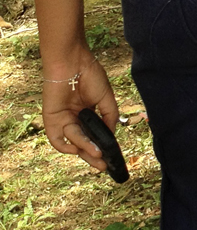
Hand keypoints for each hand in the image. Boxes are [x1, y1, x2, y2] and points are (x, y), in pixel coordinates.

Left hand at [41, 54, 119, 174]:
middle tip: (103, 166)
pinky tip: (77, 149)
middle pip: (83, 143)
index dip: (102, 147)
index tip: (112, 158)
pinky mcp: (51, 120)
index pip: (94, 135)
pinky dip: (65, 146)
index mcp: (88, 113)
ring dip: (85, 148)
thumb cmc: (90, 76)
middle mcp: (75, 119)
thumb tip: (111, 136)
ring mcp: (63, 120)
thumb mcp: (106, 98)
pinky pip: (56, 139)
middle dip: (93, 156)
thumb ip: (109, 117)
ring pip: (74, 141)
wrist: (73, 63)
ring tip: (97, 153)